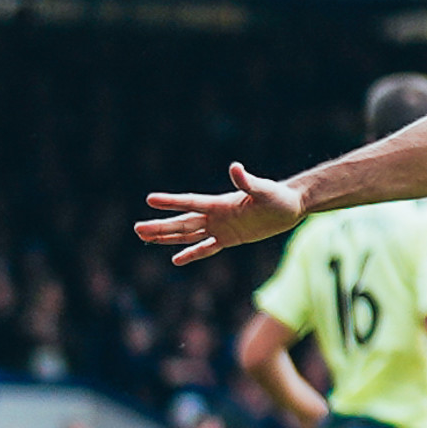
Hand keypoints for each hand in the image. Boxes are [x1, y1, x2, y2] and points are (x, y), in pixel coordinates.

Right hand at [136, 163, 305, 264]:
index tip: (150, 200)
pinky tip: (175, 260)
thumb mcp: (264, 190)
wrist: (289, 207)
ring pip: (188, 235)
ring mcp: (220, 227)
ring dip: (167, 237)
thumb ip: (248, 182)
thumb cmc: (278, 196)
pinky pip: (207, 248)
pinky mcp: (229, 239)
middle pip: (183, 222)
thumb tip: (235, 168)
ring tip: (145, 237)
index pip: (190, 203)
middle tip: (137, 228)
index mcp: (220, 203)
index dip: (171, 202)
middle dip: (160, 226)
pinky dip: (192, 254)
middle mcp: (215, 215)